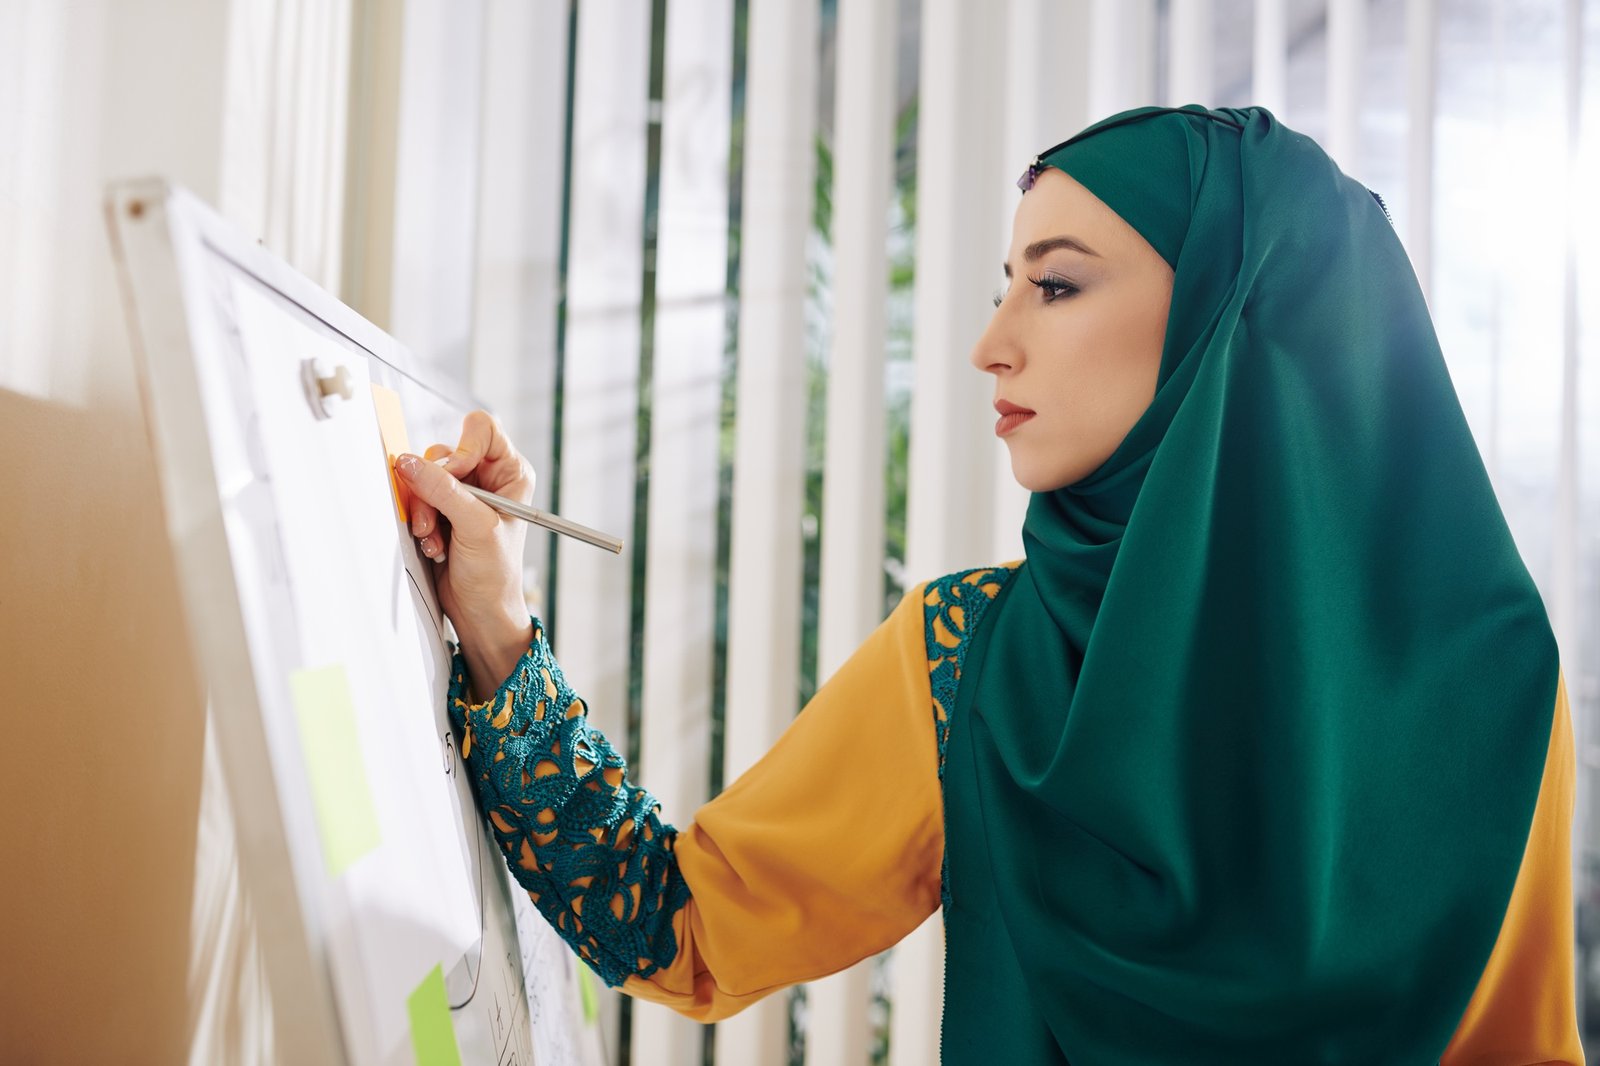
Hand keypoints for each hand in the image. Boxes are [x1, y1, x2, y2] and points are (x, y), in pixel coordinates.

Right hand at [394, 410, 534, 694]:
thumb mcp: (476, 527)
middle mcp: (487, 476)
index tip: (453, 473)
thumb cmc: (495, 573)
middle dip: (434, 489)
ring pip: (424, 475)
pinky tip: (433, 543)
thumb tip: (409, 462)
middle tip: (436, 520)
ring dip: (424, 509)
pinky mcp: (440, 508)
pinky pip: (415, 496)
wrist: (480, 609)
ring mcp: (462, 492)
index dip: (462, 447)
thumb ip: (444, 491)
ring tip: (435, 538)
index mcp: (511, 471)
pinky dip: (419, 520)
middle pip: (444, 452)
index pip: (482, 429)